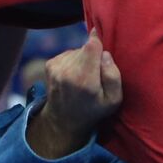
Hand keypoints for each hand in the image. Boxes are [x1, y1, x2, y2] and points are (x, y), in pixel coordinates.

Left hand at [26, 33, 122, 158]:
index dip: (99, 42)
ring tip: (84, 77)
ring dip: (83, 59)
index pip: (91, 46)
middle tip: (95, 74)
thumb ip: (113, 76)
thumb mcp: (113, 100)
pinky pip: (68, 54)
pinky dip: (73, 61)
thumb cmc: (94, 110)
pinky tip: (74, 76)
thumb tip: (105, 54)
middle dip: (93, 55)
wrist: (63, 120)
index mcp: (85, 80)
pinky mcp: (49, 65)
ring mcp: (55, 68)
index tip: (103, 46)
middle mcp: (67, 72)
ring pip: (76, 50)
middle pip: (85, 47)